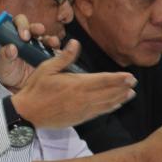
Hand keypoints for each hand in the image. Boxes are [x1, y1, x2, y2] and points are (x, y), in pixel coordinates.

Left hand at [0, 14, 61, 90]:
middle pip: (34, 28)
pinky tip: (58, 53)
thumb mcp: (3, 66)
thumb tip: (11, 48)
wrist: (18, 87)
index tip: (24, 36)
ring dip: (50, 39)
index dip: (22, 26)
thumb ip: (4, 57)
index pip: (18, 23)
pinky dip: (58, 51)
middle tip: (39, 32)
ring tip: (52, 43)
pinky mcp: (50, 56)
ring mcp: (40, 47)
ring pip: (47, 38)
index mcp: (15, 37)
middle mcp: (29, 39)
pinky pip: (56, 51)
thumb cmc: (8, 73)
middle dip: (37, 28)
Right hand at [11, 39, 136, 127]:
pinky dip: (109, 108)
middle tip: (134, 83)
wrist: (27, 113)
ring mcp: (81, 110)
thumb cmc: (35, 88)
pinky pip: (98, 113)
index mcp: (76, 84)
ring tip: (130, 94)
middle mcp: (82, 98)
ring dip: (119, 99)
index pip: (103, 80)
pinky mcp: (78, 118)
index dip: (118, 79)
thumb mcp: (46, 68)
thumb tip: (75, 43)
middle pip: (108, 93)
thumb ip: (64, 57)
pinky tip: (115, 105)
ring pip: (105, 104)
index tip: (131, 77)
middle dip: (122, 88)